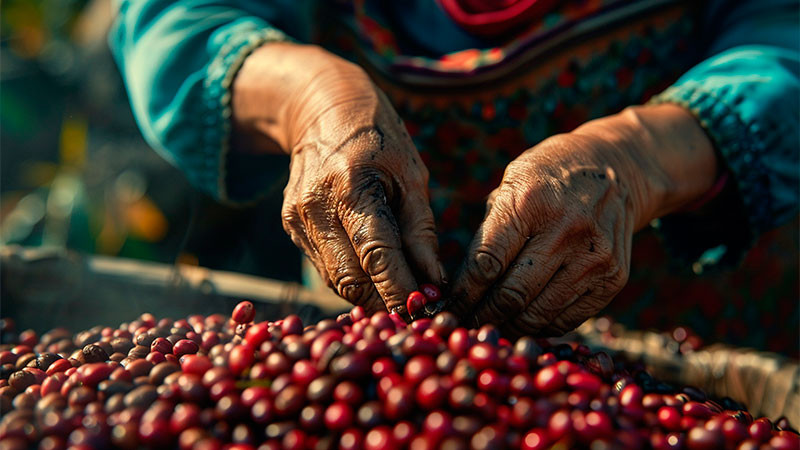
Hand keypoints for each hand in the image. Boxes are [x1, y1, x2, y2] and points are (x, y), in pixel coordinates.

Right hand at [232, 43, 443, 312]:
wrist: (321, 109)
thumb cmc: (379, 139)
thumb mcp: (412, 175)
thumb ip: (421, 230)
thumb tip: (433, 281)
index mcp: (350, 186)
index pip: (376, 254)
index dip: (400, 290)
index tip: (426, 311)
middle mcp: (315, 207)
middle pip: (351, 279)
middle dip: (385, 303)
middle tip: (418, 312)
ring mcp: (297, 220)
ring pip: (336, 282)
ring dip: (370, 298)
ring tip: (401, 299)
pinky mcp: (290, 228)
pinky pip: (326, 269)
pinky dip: (353, 280)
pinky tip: (376, 280)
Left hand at [450, 104, 716, 336]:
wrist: (614, 168)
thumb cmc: (547, 179)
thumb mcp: (510, 185)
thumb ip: (488, 233)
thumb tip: (459, 289)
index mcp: (529, 203)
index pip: (486, 264)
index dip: (462, 295)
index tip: (447, 310)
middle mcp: (566, 230)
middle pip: (512, 296)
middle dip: (482, 318)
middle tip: (465, 328)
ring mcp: (594, 256)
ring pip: (539, 314)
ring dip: (510, 328)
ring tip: (491, 330)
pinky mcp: (613, 277)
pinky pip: (568, 319)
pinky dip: (541, 328)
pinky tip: (523, 324)